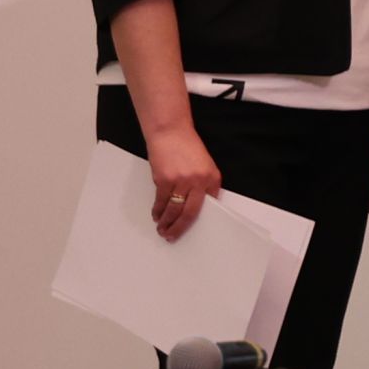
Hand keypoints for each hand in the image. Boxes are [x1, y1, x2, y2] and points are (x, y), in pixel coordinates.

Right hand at [142, 123, 221, 239]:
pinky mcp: (164, 180)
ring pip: (173, 210)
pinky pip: (161, 201)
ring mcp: (181, 181)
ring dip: (166, 222)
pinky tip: (156, 216)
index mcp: (212, 178)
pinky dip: (157, 211)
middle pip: (189, 213)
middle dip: (179, 228)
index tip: (191, 230)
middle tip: (172, 237)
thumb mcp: (204, 165)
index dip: (198, 220)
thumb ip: (203, 184)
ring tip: (162, 230)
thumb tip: (198, 205)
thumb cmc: (186, 147)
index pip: (208, 206)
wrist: (171, 132)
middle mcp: (199, 181)